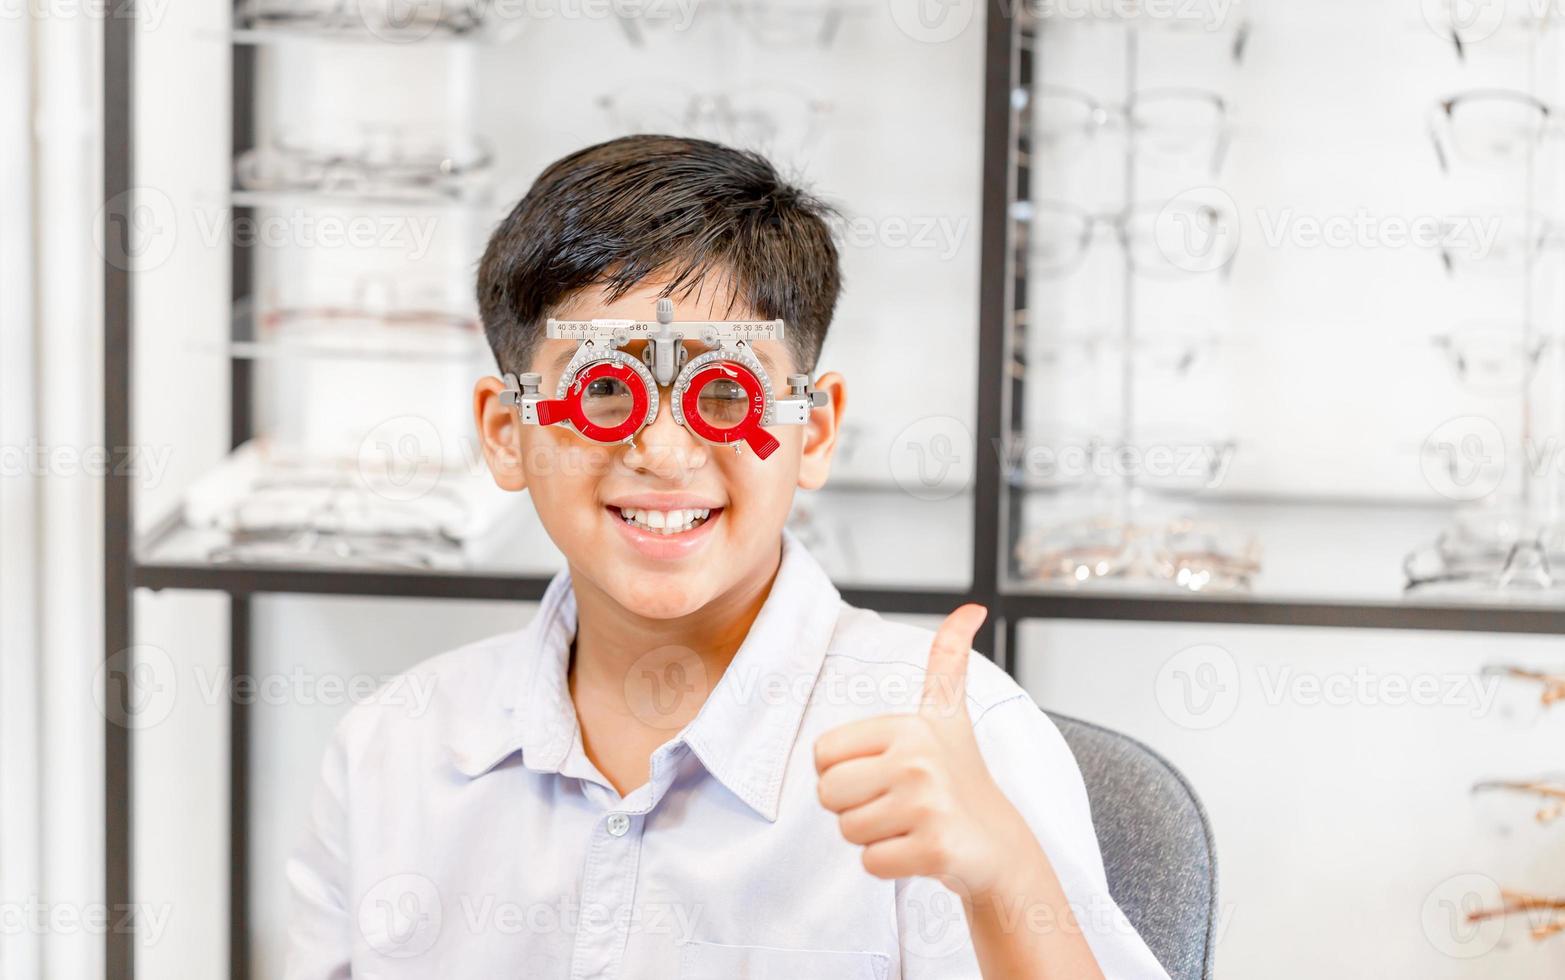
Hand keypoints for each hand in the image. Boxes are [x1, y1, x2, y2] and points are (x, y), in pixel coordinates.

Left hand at [813, 604, 1040, 901]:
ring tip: (909, 825)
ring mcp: (928, 805)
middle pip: (827, 794)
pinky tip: (918, 849)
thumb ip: (948, 660)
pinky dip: (889, 864)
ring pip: (848, 831)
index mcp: (908, 725)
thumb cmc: (959, 777)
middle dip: (853, 808)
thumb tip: (971, 608)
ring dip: (873, 837)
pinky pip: (870, 863)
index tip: (884, 773)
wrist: (997, 843)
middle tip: (895, 804)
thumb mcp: (948, 714)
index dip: (844, 771)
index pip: (821, 755)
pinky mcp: (935, 848)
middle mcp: (918, 759)